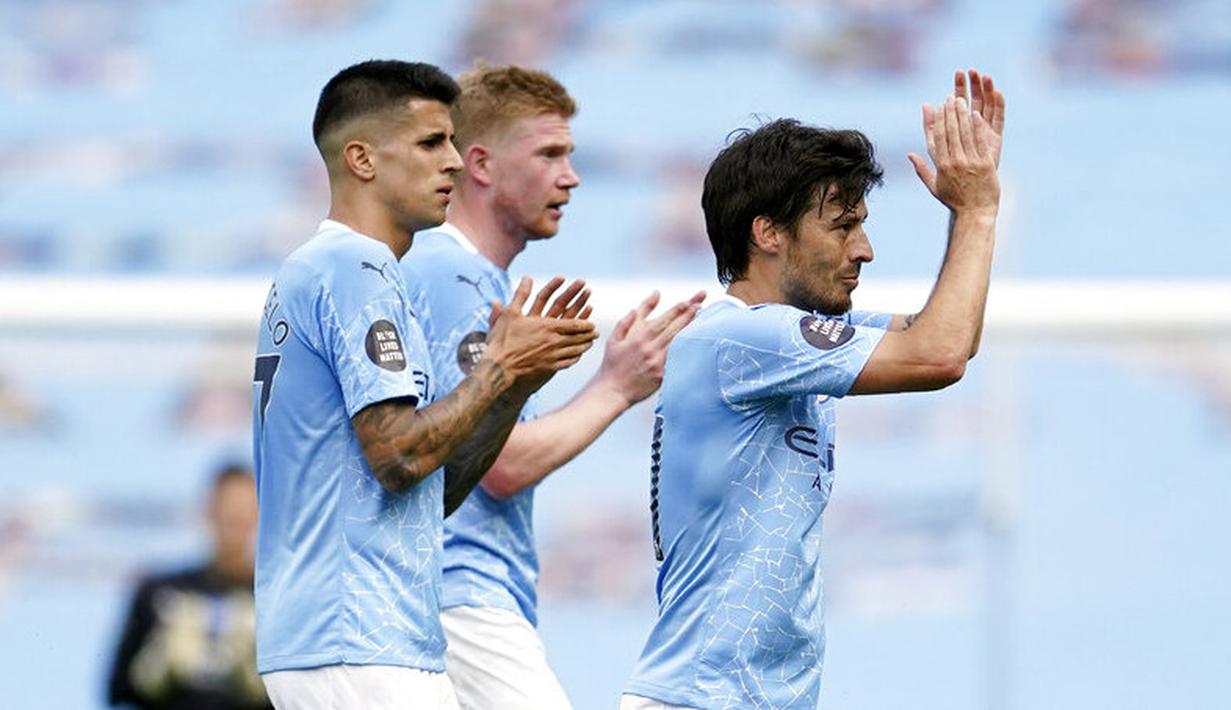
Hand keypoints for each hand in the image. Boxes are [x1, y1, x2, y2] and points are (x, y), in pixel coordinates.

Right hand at [483, 276, 597, 395]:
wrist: (499, 366)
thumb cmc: (503, 339)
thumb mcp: (511, 312)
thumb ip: (521, 294)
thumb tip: (527, 277)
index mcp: (548, 326)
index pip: (573, 323)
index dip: (585, 322)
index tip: (592, 322)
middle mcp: (554, 341)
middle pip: (578, 337)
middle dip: (589, 334)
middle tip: (597, 332)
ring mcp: (553, 356)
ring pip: (575, 350)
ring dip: (584, 346)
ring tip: (590, 344)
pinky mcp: (549, 368)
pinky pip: (567, 363)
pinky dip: (574, 359)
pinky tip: (576, 357)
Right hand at [596, 289, 705, 406]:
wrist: (612, 391)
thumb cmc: (613, 365)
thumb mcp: (615, 337)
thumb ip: (630, 319)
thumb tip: (646, 303)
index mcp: (639, 338)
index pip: (663, 320)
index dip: (678, 310)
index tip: (688, 301)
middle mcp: (650, 348)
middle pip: (674, 328)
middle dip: (689, 314)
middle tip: (700, 303)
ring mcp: (657, 362)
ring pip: (678, 341)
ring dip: (690, 328)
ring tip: (701, 317)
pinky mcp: (662, 374)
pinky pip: (677, 358)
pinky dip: (686, 349)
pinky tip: (695, 341)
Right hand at [907, 80, 1002, 214]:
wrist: (976, 213)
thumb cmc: (955, 201)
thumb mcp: (934, 186)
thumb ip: (921, 169)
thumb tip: (909, 154)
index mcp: (941, 167)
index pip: (936, 138)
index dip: (936, 121)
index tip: (936, 107)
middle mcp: (954, 163)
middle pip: (950, 132)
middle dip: (949, 113)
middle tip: (949, 98)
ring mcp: (970, 163)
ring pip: (964, 133)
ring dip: (962, 115)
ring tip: (961, 100)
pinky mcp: (985, 164)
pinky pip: (979, 141)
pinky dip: (976, 126)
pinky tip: (975, 114)